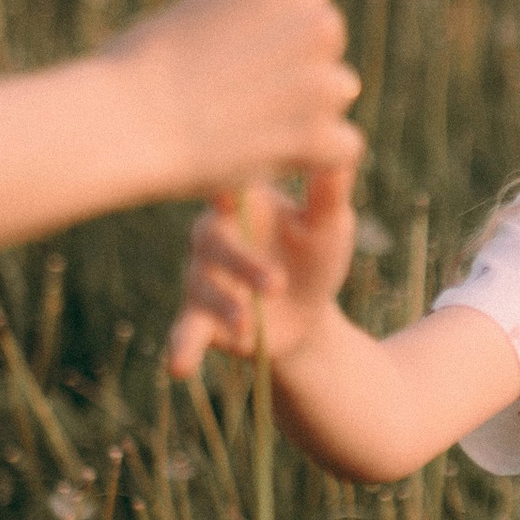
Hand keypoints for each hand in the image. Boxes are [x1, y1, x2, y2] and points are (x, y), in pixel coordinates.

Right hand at [110, 0, 361, 199]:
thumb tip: (298, 36)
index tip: (233, 54)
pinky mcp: (319, 136)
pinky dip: (313, 159)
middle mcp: (320, 20)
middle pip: (326, 51)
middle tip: (236, 96)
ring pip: (334, 101)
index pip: (311, 6)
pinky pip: (343, 148)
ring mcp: (324, 80)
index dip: (275, 36)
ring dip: (301, 115)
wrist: (123, 118)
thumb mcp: (208, 9)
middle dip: (295, 74)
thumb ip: (258, 15)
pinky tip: (269, 156)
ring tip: (241, 125)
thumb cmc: (146, 62)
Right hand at [168, 162, 358, 379]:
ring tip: (249, 325)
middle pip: (214, 242)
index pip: (230, 188)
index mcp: (242, 202)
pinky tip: (178, 368)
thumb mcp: (330, 227)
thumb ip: (328, 195)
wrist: (307, 314)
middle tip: (276, 284)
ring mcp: (202, 276)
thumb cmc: (315, 254)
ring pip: (204, 288)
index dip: (228, 189)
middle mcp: (212, 234)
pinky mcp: (200, 316)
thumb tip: (341, 152)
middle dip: (242, 264)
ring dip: (226, 307)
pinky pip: (185, 330)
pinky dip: (181, 347)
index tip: (231, 191)